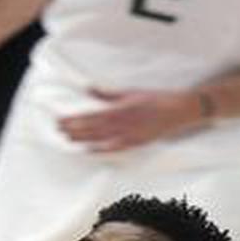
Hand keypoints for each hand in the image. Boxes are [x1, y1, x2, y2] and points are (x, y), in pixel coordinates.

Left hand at [57, 88, 208, 152]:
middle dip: (74, 129)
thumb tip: (89, 89)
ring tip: (67, 138)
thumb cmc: (156, 99)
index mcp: (121, 109)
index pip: (91, 116)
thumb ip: (109, 94)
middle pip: (92, 129)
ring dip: (82, 139)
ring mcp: (129, 135)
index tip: (61, 120)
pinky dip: (100, 150)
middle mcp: (123, 124)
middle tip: (58, 129)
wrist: (180, 110)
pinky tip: (88, 151)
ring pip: (100, 139)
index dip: (75, 120)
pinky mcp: (136, 143)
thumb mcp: (131, 92)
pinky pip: (114, 148)